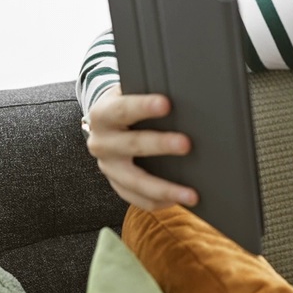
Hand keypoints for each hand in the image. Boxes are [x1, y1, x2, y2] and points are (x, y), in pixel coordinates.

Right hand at [85, 84, 198, 209]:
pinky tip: (178, 201)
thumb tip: (182, 91)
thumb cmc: (127, 104)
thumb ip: (146, 91)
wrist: (105, 123)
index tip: (166, 104)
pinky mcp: (116, 184)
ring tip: (191, 194)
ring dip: (165, 188)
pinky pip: (136, 199)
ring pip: (135, 182)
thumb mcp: (129, 91)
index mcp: (103, 115)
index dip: (143, 106)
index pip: (122, 109)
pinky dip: (158, 202)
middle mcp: (101, 142)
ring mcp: (108, 167)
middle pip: (132, 145)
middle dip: (161, 145)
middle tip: (187, 144)